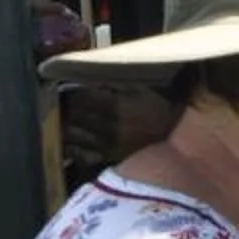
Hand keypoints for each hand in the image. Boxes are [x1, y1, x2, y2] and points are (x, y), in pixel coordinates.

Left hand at [61, 84, 180, 176]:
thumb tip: (88, 80)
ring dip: (67, 125)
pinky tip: (75, 140)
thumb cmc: (155, 109)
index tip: (74, 89)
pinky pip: (79, 155)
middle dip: (68, 107)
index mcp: (114, 107)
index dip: (72, 92)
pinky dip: (72, 147)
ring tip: (70, 119)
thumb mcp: (138, 89)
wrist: (171, 136)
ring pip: (70, 134)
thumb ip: (113, 85)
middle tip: (70, 103)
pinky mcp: (105, 158)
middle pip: (71, 115)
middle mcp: (106, 127)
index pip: (79, 97)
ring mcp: (104, 145)